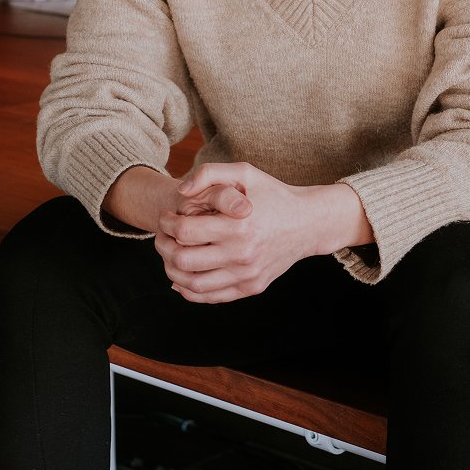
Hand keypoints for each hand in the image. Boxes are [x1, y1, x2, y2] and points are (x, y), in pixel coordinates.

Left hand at [155, 163, 372, 304]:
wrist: (307, 223)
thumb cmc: (273, 194)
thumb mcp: (244, 173)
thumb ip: (209, 174)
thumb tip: (181, 192)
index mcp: (238, 225)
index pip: (185, 231)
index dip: (167, 223)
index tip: (166, 217)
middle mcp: (242, 254)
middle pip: (184, 260)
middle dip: (164, 246)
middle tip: (162, 236)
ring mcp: (247, 275)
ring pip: (193, 284)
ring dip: (172, 270)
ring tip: (170, 254)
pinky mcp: (251, 287)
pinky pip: (211, 296)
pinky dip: (190, 290)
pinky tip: (182, 277)